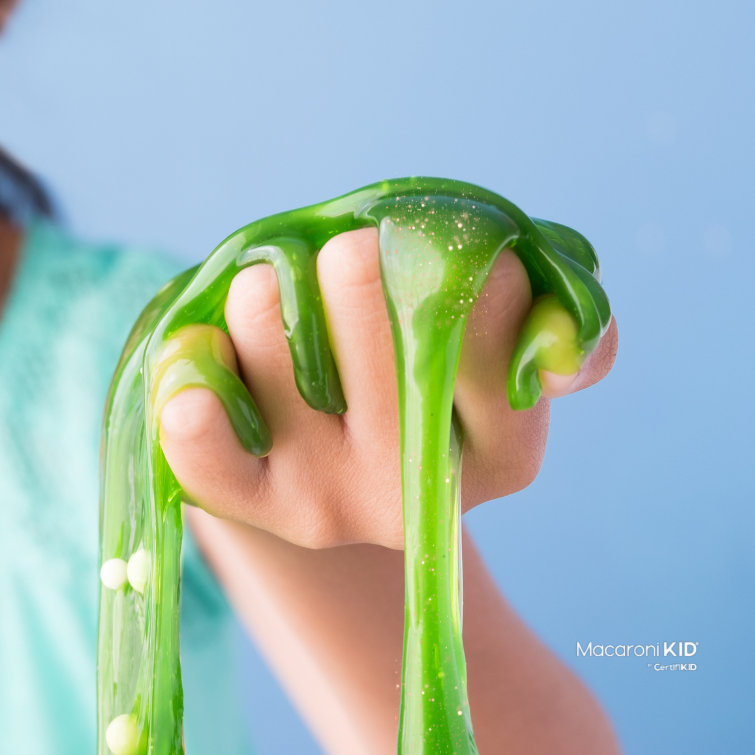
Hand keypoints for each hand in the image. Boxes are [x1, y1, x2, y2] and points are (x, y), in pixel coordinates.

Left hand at [158, 227, 617, 550]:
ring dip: (265, 290)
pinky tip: (198, 356)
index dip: (451, 254)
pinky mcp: (255, 504)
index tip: (431, 249)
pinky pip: (206, 450)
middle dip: (350, 259)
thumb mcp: (500, 336)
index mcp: (510, 451)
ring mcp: (334, 502)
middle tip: (348, 261)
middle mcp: (422, 490)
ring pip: (275, 330)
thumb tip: (561, 353)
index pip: (488, 310)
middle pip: (369, 308)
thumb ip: (551, 319)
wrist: (334, 447)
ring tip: (274, 300)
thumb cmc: (422, 361)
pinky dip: (194, 389)